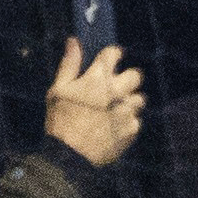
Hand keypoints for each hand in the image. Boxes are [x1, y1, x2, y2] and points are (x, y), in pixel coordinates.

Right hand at [42, 39, 148, 166]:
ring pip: (139, 98)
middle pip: (136, 75)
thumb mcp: (58, 89)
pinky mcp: (132, 129)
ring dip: (130, 100)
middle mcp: (116, 92)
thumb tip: (74, 41)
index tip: (112, 59)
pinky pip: (136, 120)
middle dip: (129, 78)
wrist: (70, 155)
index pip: (114, 54)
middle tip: (117, 86)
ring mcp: (126, 111)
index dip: (114, 54)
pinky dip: (128, 121)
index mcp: (97, 78)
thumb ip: (69, 64)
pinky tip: (115, 125)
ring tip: (116, 108)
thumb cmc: (60, 119)